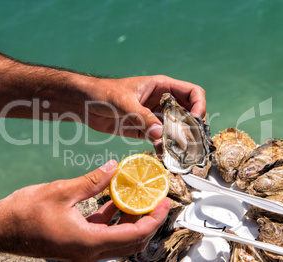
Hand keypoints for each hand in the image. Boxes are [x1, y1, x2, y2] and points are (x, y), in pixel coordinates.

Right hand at [0, 160, 170, 260]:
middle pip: (131, 242)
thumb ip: (92, 181)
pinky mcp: (77, 244)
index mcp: (89, 243)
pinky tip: (115, 199)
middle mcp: (89, 253)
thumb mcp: (62, 191)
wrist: (1, 228)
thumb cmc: (25, 213)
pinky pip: (104, 233)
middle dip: (148, 221)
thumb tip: (114, 168)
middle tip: (157, 201)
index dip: (153, 219)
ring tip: (140, 198)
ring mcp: (84, 250)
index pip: (134, 235)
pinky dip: (114, 218)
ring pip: (119, 239)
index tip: (164, 204)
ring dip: (132, 220)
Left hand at [86, 75, 205, 141]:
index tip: (196, 120)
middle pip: (187, 113)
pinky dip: (163, 147)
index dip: (199, 105)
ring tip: (179, 153)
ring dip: (179, 141)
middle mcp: (161, 101)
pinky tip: (163, 155)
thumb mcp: (123, 102)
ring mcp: (154, 116)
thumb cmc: (102, 93)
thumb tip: (160, 133)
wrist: (84, 104)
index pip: (192, 93)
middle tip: (190, 142)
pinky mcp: (145, 130)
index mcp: (161, 87)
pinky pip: (160, 139)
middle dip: (191, 127)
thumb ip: (141, 116)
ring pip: (175, 129)